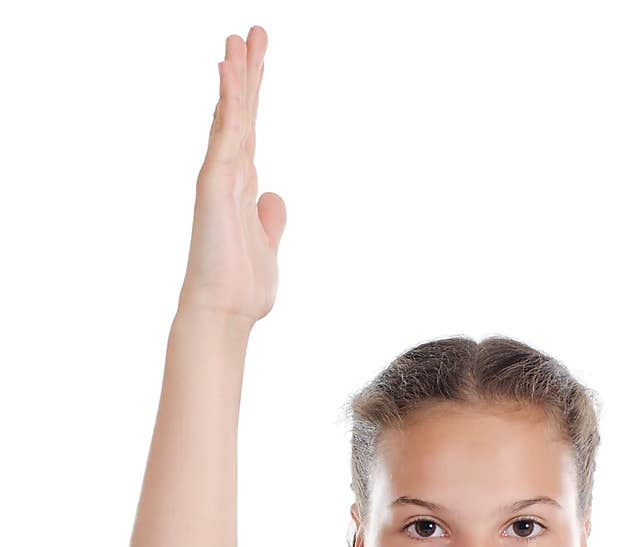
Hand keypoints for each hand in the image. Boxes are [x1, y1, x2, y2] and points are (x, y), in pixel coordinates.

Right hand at [178, 26, 286, 325]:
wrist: (223, 312)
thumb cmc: (241, 289)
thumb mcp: (267, 246)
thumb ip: (269, 220)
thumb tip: (274, 197)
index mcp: (242, 188)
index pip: (248, 131)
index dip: (251, 97)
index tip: (255, 64)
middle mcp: (228, 176)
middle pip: (240, 114)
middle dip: (247, 74)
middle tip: (253, 33)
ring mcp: (219, 177)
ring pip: (231, 116)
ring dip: (236, 76)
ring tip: (241, 39)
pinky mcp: (214, 184)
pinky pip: (226, 134)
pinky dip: (229, 102)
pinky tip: (232, 72)